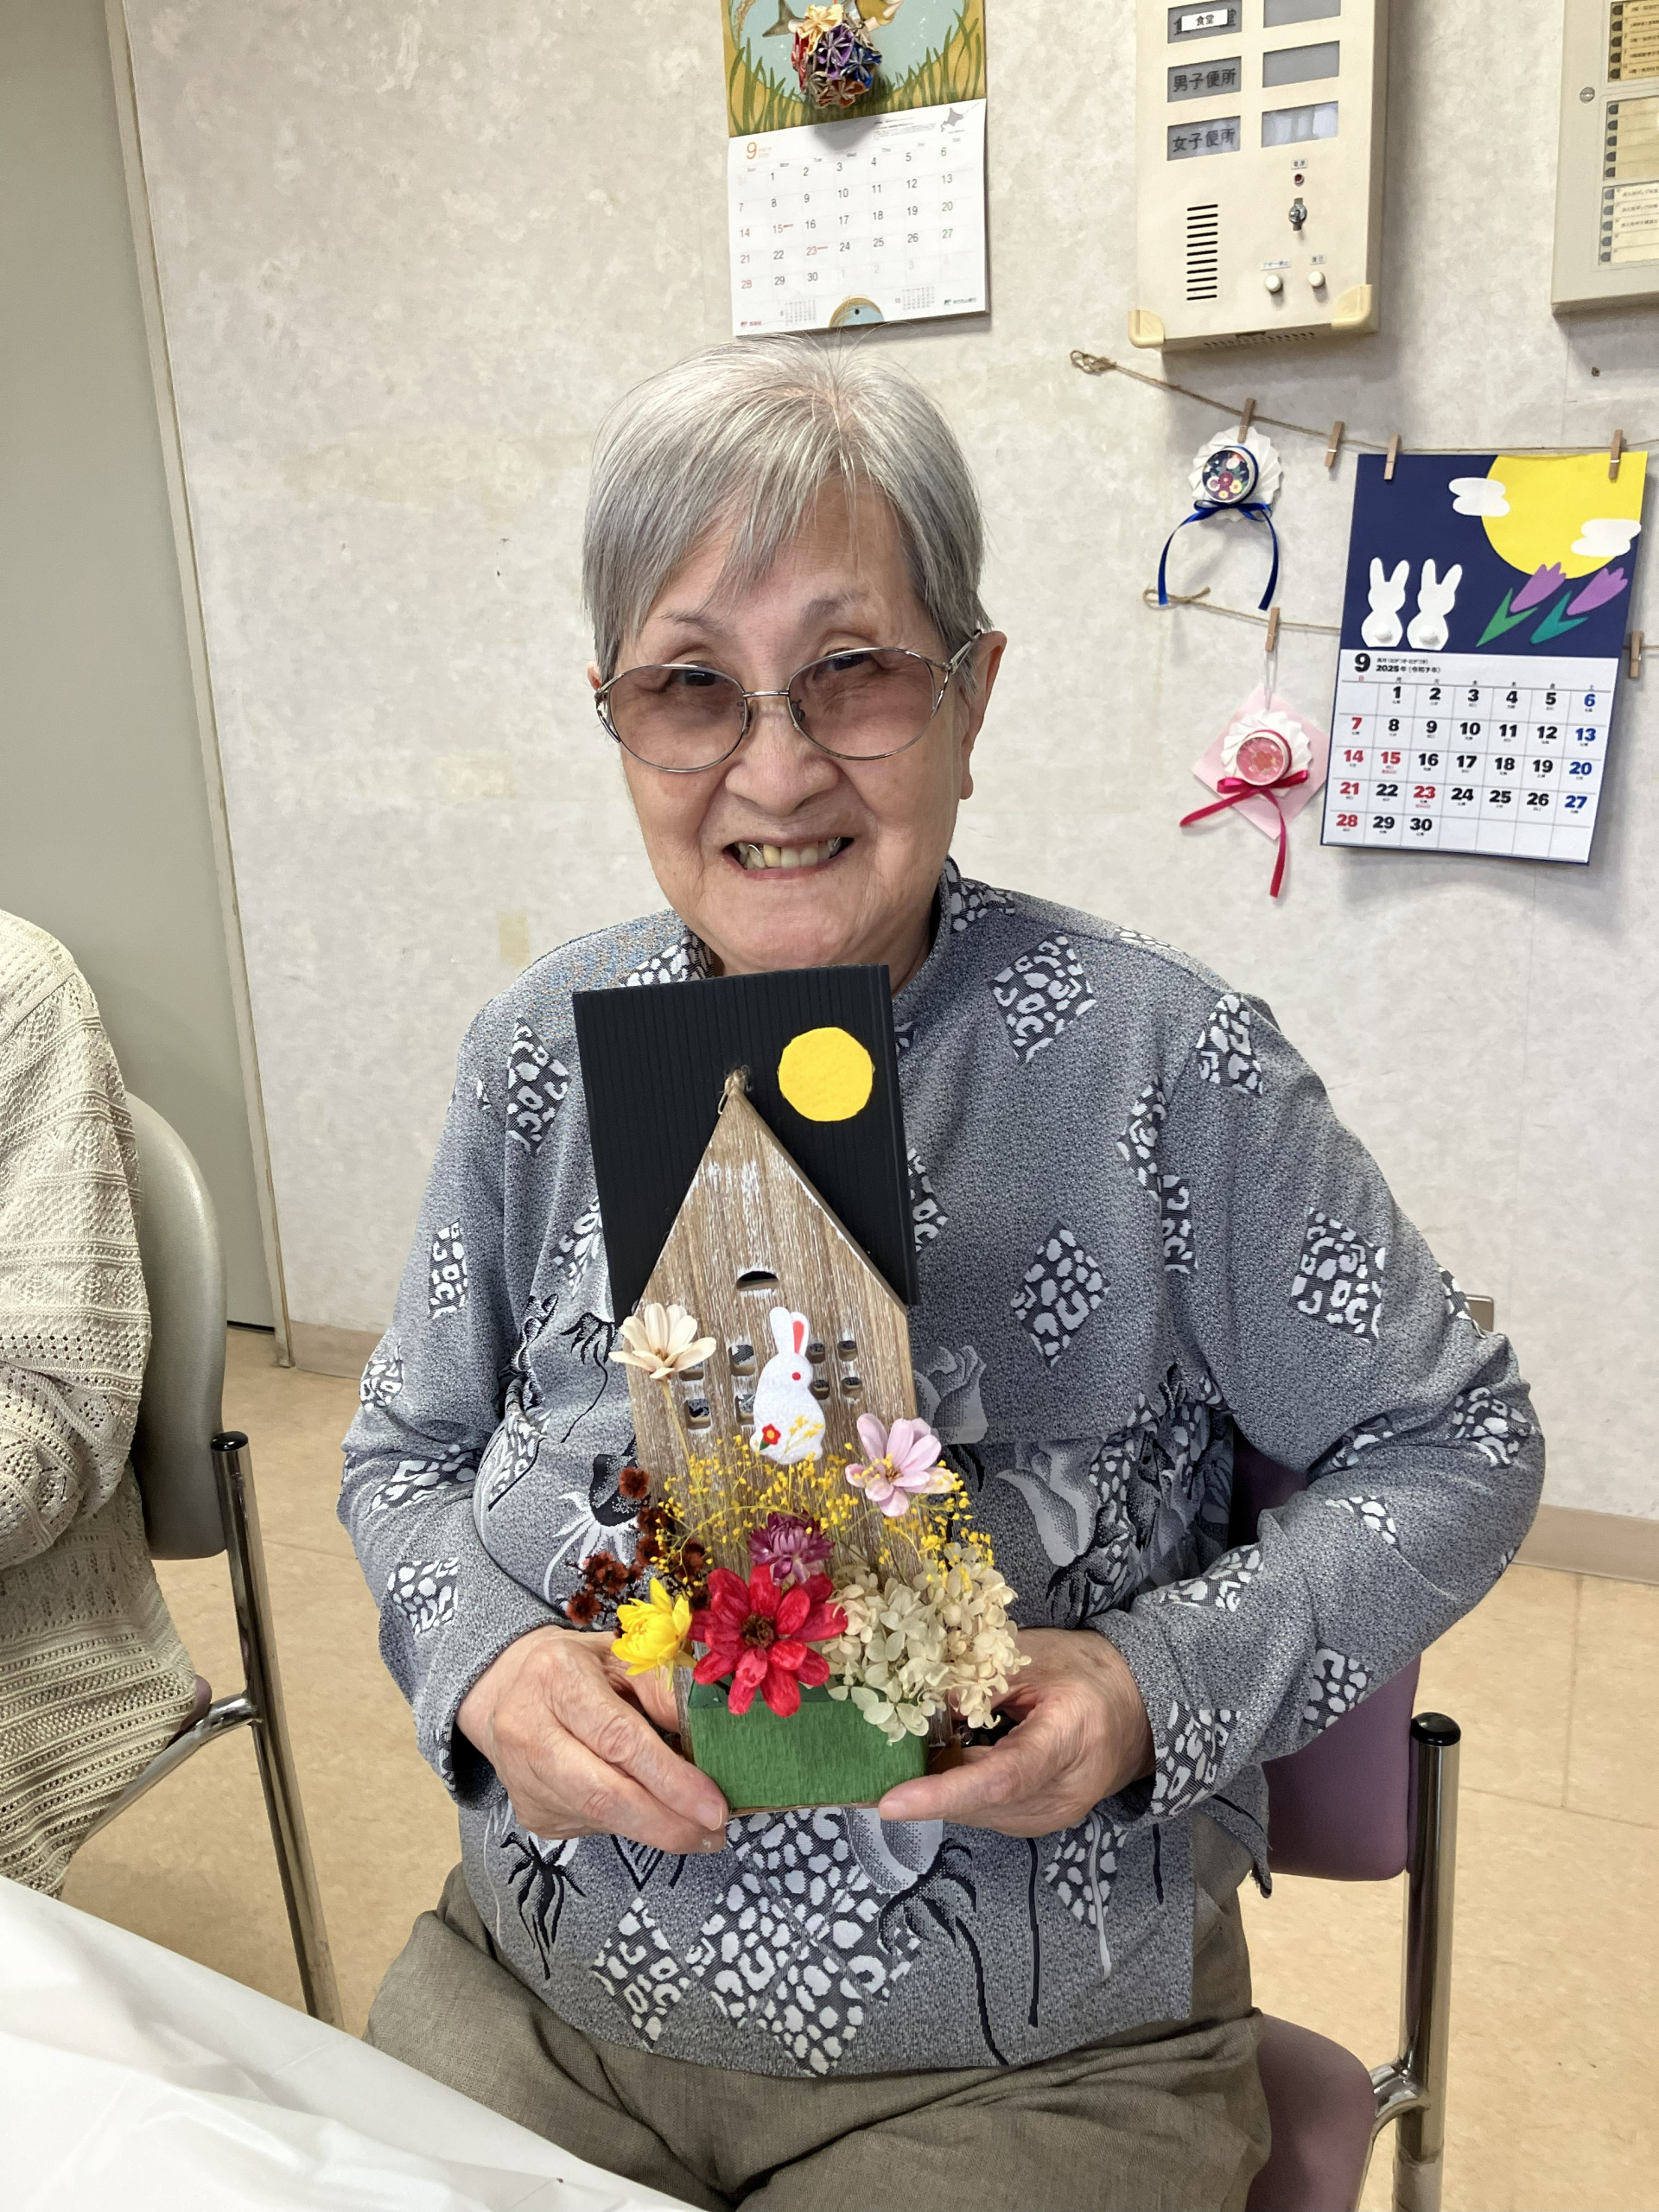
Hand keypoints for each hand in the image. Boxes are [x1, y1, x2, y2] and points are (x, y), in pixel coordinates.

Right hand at [457, 1627, 728, 1853]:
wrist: (504, 1687)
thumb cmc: (575, 1667)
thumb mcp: (623, 1656)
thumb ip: (664, 1690)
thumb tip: (705, 1738)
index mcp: (556, 1678)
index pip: (619, 1739)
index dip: (670, 1779)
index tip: (713, 1806)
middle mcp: (528, 1730)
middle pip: (604, 1794)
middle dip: (667, 1823)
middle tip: (713, 1832)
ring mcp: (523, 1778)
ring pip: (598, 1818)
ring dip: (656, 1830)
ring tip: (697, 1830)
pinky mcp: (529, 1811)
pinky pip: (590, 1826)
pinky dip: (629, 1825)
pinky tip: (649, 1813)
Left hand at [874, 1629, 1153, 1835]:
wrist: (1136, 1708)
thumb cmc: (1084, 1672)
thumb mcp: (1029, 1657)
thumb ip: (973, 1681)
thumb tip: (914, 1708)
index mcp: (1069, 1737)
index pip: (1001, 1778)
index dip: (942, 1792)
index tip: (890, 1801)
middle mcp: (1064, 1791)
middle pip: (980, 1801)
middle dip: (926, 1783)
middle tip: (881, 1759)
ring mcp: (1055, 1816)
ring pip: (978, 1813)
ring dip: (942, 1787)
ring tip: (919, 1752)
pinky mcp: (1043, 1822)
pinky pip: (988, 1813)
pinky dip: (960, 1791)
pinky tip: (950, 1762)